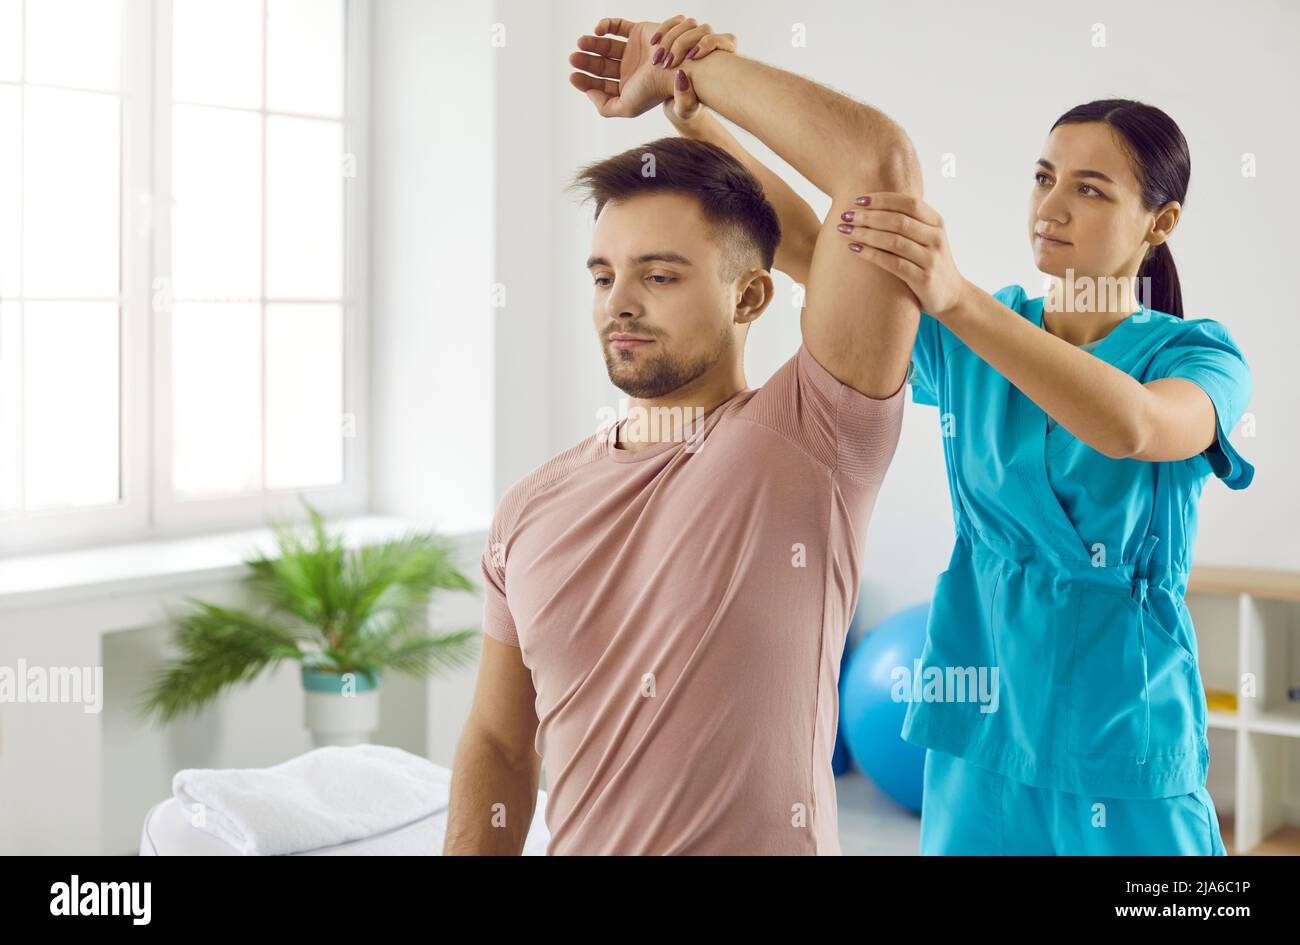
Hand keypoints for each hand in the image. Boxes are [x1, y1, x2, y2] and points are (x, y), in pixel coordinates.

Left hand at [568, 15, 734, 118]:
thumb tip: (589, 92)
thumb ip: (605, 106)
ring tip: (581, 43)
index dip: (585, 81)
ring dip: (591, 44)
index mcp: (627, 88)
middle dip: (585, 61)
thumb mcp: (626, 107)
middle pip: (600, 65)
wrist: (675, 68)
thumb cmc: (653, 90)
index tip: (573, 76)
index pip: (600, 84)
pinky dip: (606, 26)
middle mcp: (629, 70)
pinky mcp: (638, 32)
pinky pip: (618, 26)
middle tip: (574, 58)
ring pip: (606, 46)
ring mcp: (633, 50)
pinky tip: (598, 30)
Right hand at [656, 19, 736, 131]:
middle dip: (685, 43)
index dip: (711, 43)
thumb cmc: (684, 108)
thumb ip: (684, 101)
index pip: (728, 40)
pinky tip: (654, 44)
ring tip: (657, 59)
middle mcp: (711, 49)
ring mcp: (695, 41)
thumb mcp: (684, 110)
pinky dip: (665, 29)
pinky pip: (676, 22)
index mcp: (721, 65)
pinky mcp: (681, 36)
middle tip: (669, 62)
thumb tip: (681, 76)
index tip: (692, 57)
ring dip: (672, 38)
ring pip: (690, 25)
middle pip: (705, 30)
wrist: (674, 102)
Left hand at [835, 193, 967, 315]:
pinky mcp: (924, 279)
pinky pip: (893, 263)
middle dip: (868, 216)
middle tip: (846, 215)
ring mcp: (931, 259)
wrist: (951, 296)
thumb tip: (871, 205)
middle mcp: (936, 238)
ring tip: (844, 230)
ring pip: (893, 241)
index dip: (882, 199)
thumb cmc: (929, 263)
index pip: (908, 203)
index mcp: (936, 222)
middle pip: (898, 220)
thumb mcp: (926, 238)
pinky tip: (854, 249)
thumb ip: (908, 222)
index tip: (858, 200)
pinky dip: (871, 254)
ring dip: (865, 233)